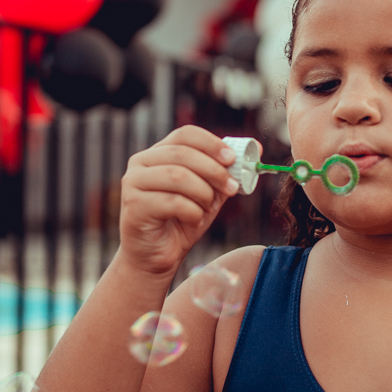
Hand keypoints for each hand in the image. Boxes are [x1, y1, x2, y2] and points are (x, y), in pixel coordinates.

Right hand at [118, 126, 241, 275]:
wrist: (156, 257)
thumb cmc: (181, 222)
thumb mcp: (209, 194)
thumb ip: (226, 172)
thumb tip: (257, 148)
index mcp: (159, 153)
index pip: (186, 134)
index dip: (212, 144)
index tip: (232, 159)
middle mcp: (141, 163)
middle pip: (183, 154)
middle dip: (214, 170)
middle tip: (232, 188)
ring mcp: (133, 183)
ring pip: (178, 176)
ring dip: (203, 193)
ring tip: (208, 208)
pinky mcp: (134, 205)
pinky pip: (172, 202)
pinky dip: (192, 212)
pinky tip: (194, 220)